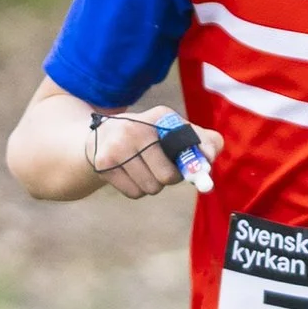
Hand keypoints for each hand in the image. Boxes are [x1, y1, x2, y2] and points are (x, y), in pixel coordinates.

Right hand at [89, 105, 224, 199]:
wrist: (97, 138)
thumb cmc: (146, 138)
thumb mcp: (171, 130)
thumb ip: (201, 140)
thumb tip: (209, 157)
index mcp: (159, 116)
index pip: (187, 139)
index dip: (197, 158)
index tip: (202, 167)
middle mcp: (136, 128)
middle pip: (169, 176)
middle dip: (170, 178)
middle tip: (161, 167)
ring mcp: (118, 146)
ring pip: (152, 187)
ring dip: (152, 184)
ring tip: (142, 167)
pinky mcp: (104, 163)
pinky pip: (134, 193)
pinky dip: (136, 189)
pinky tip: (129, 173)